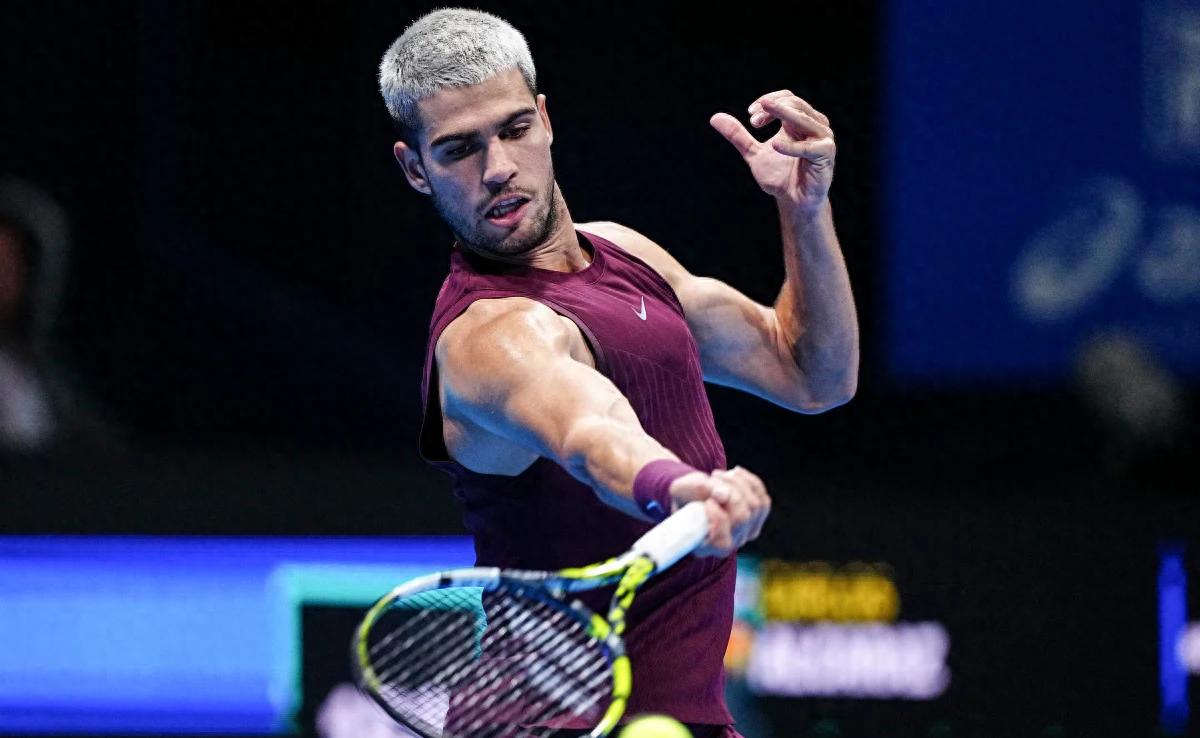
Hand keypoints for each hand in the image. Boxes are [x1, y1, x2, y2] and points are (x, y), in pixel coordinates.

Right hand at [668, 466, 770, 556]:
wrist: (692, 493)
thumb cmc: (683, 496)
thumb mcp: (681, 489)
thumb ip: (697, 490)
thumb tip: (723, 494)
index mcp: (706, 545)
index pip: (722, 539)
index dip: (718, 517)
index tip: (707, 501)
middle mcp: (730, 543)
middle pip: (742, 518)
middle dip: (730, 492)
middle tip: (713, 479)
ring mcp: (746, 532)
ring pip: (755, 506)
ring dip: (738, 484)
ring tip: (719, 476)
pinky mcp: (757, 518)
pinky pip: (763, 500)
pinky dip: (750, 482)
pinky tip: (735, 474)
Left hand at [710, 90, 834, 214]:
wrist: (794, 202)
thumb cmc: (780, 177)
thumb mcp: (753, 153)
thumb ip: (738, 136)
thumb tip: (715, 118)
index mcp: (798, 121)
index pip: (786, 98)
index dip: (768, 101)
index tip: (750, 115)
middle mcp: (814, 125)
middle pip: (794, 103)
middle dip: (772, 108)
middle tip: (752, 122)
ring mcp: (822, 138)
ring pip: (803, 117)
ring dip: (781, 115)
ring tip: (757, 122)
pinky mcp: (825, 154)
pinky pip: (809, 146)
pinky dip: (791, 146)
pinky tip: (774, 146)